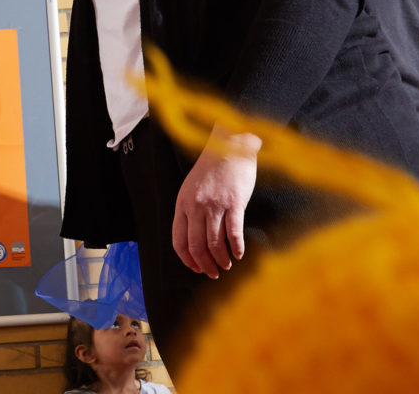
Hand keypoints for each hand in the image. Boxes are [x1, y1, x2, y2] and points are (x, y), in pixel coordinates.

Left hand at [171, 128, 259, 277]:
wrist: (230, 144)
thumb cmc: (213, 166)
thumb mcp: (192, 187)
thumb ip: (190, 209)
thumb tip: (195, 238)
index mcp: (183, 203)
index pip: (179, 240)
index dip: (187, 259)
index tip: (196, 267)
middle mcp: (196, 206)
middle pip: (197, 246)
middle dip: (205, 264)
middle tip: (213, 273)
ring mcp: (215, 205)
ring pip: (215, 243)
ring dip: (221, 259)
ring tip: (227, 265)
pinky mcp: (234, 203)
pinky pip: (234, 233)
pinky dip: (236, 248)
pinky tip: (239, 254)